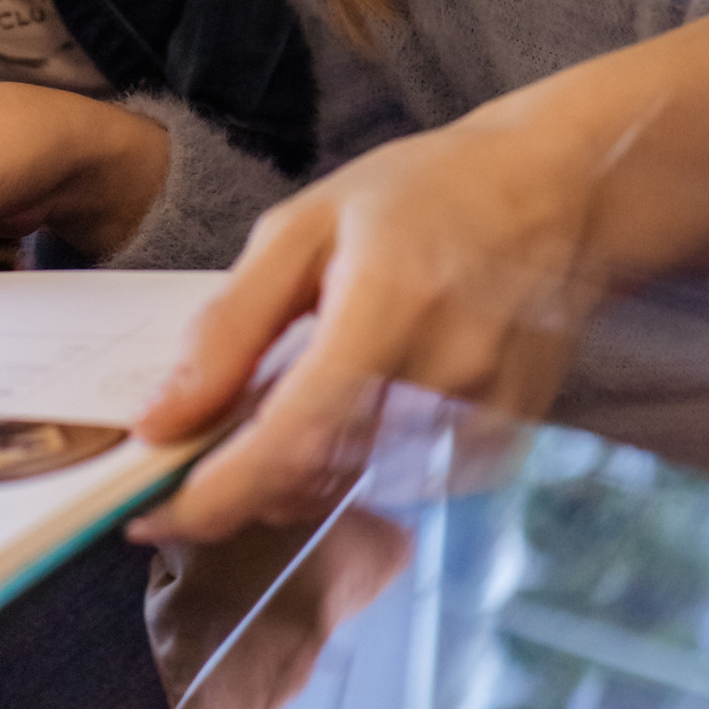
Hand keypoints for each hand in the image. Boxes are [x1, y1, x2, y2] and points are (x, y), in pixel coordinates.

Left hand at [127, 95, 599, 542]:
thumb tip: (159, 422)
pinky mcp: (507, 441)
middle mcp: (445, 373)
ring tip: (302, 395)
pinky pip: (404, 485)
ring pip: (356, 489)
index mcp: (386, 307)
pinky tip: (367, 402)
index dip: (217, 495)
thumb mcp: (302, 229)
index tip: (152, 517)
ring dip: (303, 469)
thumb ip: (228, 328)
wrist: (556, 192)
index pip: (290, 438)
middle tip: (213, 437)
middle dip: (246, 478)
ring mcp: (486, 415)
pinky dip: (362, 461)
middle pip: (316, 477)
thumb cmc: (420, 197)